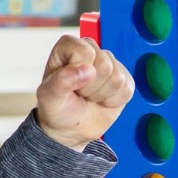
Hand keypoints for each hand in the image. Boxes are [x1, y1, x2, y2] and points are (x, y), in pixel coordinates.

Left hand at [36, 36, 133, 150]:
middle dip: (92, 87)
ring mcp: (110, 64)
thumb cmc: (57, 109)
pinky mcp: (125, 79)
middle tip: (80, 93)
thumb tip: (87, 69)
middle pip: (105, 64)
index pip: (85, 51)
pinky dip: (114, 101)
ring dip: (102, 95)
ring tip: (90, 97)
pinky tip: (102, 101)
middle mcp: (91, 51)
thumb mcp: (49, 97)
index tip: (71, 84)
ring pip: (118, 78)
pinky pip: (127, 89)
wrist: (71, 129)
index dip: (80, 72)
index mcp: (69, 48)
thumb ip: (62, 81)